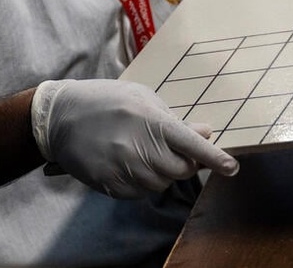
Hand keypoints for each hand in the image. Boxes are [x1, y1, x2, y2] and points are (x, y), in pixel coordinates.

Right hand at [31, 79, 237, 197]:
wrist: (59, 117)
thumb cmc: (106, 101)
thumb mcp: (142, 98)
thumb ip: (174, 119)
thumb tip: (205, 133)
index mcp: (150, 120)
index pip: (190, 144)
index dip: (214, 157)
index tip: (232, 167)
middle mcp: (138, 146)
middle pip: (180, 170)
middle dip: (185, 163)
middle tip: (174, 150)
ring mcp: (122, 168)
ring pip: (160, 184)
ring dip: (161, 173)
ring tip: (142, 151)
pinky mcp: (109, 185)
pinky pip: (139, 193)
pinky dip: (142, 182)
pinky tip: (127, 163)